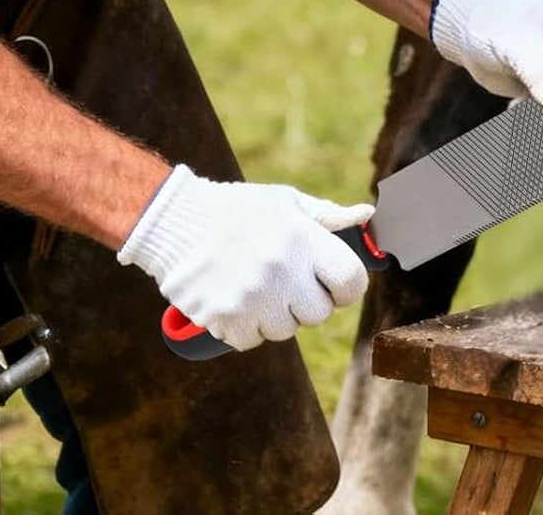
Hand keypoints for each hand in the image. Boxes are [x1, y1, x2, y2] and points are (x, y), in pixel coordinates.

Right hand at [117, 165, 372, 351]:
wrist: (174, 222)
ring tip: (256, 285)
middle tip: (287, 282)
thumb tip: (368, 215)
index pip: (350, 281)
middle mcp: (282, 271)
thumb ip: (328, 216)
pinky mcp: (225, 318)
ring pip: (286, 330)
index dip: (347, 286)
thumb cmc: (238, 209)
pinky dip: (246, 328)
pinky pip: (252, 341)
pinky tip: (234, 299)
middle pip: (319, 313)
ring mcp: (253, 298)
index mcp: (302, 239)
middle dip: (308, 302)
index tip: (334, 282)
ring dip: (275, 316)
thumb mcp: (286, 202)